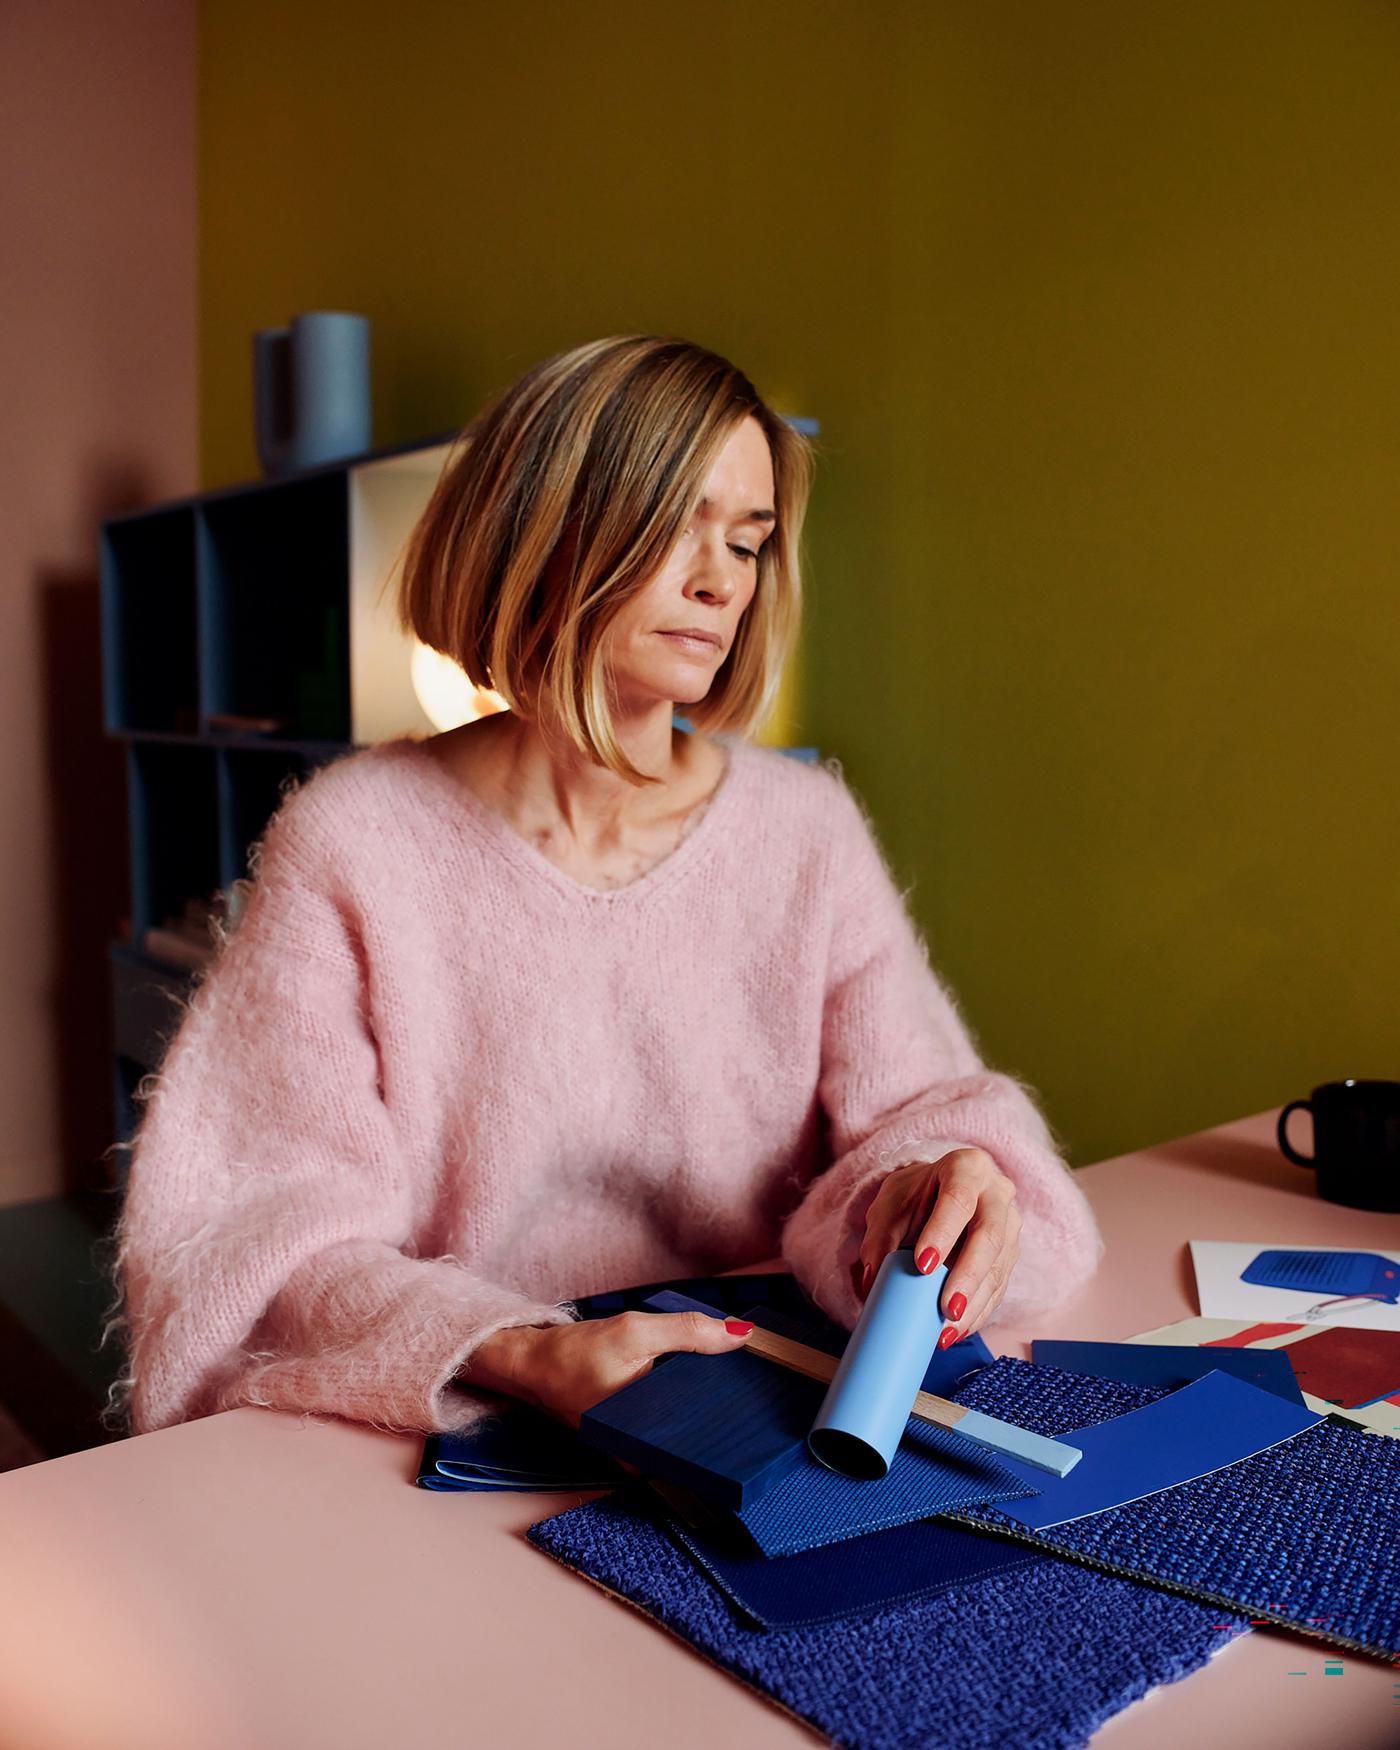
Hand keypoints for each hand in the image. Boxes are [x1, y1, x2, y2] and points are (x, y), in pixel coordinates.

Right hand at [466, 1310, 755, 1431]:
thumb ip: (689, 1333)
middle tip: (768, 1392)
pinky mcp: (637, 1430)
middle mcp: (646, 1453)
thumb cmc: (577, 1353)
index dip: (740, 1424)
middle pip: (704, 1435)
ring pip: (690, 1426)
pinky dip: (691, 1400)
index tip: (773, 1405)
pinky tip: (712, 1383)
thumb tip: (743, 1336)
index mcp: (648, 1441)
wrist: (532, 1363)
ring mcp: (641, 1444)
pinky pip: (673, 1418)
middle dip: (733, 1414)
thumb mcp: (635, 1333)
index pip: (709, 1441)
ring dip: (714, 1406)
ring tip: (749, 1388)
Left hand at [851, 1147, 1021, 1343]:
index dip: (942, 1232)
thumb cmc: (914, 1196)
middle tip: (946, 1309)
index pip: (958, 1198)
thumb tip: (872, 1283)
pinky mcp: (1012, 1255)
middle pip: (989, 1236)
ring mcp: (1010, 1225)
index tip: (922, 1265)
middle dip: (967, 1276)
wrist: (938, 1192)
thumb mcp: (890, 1204)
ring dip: (974, 1303)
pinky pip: (999, 1287)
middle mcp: (997, 1193)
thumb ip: (879, 1238)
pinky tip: (958, 1330)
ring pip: (999, 1267)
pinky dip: (978, 1312)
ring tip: (947, 1331)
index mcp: (967, 1167)